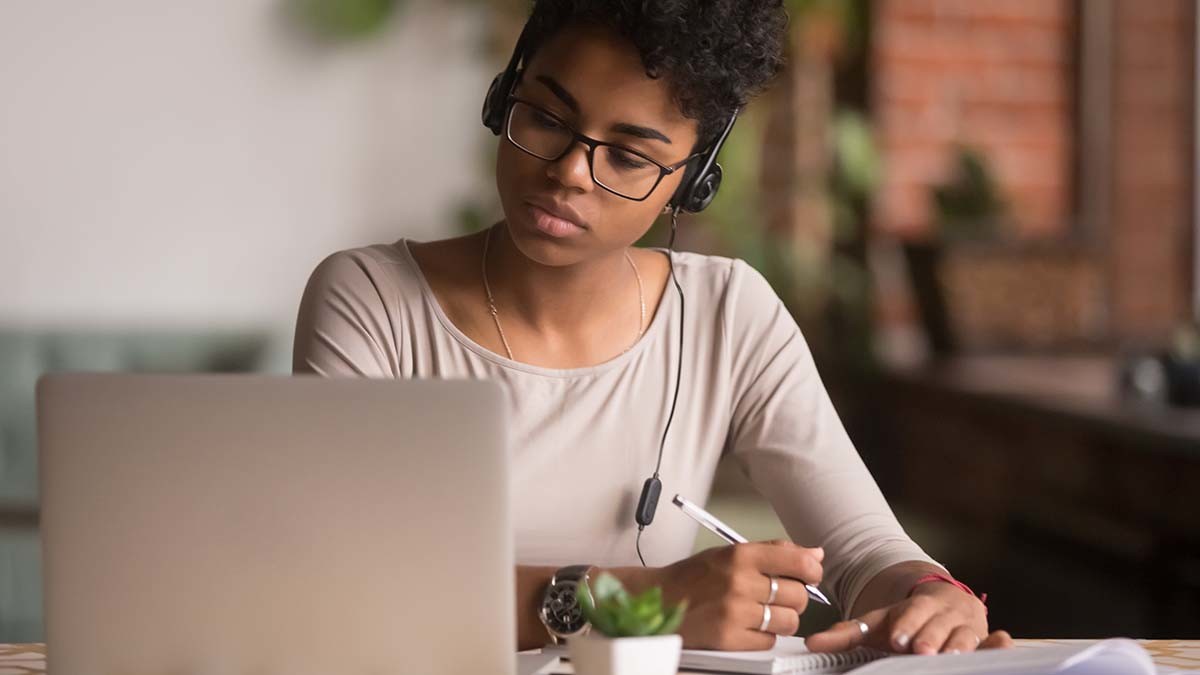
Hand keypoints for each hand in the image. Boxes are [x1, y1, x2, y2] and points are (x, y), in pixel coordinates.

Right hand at [643, 540, 824, 650]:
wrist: (656, 599)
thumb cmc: (693, 576)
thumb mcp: (729, 553)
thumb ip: (774, 551)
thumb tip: (815, 554)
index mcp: (740, 555)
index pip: (798, 561)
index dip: (812, 571)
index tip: (810, 575)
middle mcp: (739, 582)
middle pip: (798, 595)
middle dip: (793, 598)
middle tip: (777, 597)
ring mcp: (734, 612)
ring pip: (789, 621)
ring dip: (781, 620)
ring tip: (762, 613)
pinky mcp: (728, 638)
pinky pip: (769, 641)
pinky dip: (763, 636)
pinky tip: (747, 626)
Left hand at [806, 581, 1012, 654]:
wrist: (942, 603)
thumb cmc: (906, 621)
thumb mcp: (878, 624)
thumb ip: (846, 634)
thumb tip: (811, 644)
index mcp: (916, 607)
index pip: (910, 615)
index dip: (907, 625)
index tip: (898, 638)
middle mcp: (943, 614)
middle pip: (937, 626)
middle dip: (930, 638)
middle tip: (922, 651)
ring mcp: (966, 626)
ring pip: (965, 635)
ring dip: (961, 644)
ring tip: (952, 656)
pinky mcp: (984, 638)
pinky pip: (993, 641)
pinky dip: (998, 644)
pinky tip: (1003, 643)